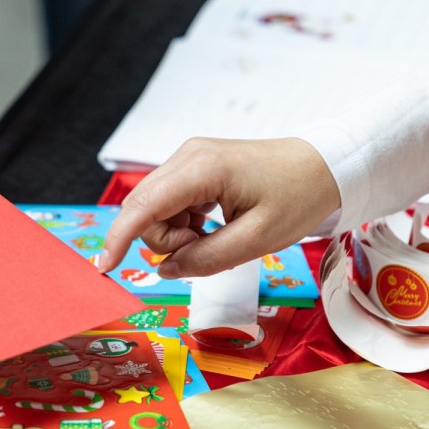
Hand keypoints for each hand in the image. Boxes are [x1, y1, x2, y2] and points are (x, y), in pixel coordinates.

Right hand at [98, 137, 339, 277]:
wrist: (324, 166)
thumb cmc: (298, 197)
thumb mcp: (257, 240)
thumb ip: (207, 259)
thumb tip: (167, 270)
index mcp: (201, 170)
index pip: (142, 207)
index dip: (118, 239)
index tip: (104, 268)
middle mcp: (187, 157)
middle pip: (144, 210)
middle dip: (166, 241)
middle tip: (206, 247)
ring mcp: (189, 159)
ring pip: (154, 209)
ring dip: (176, 234)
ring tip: (215, 235)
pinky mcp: (195, 167)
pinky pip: (169, 203)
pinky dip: (183, 224)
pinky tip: (211, 225)